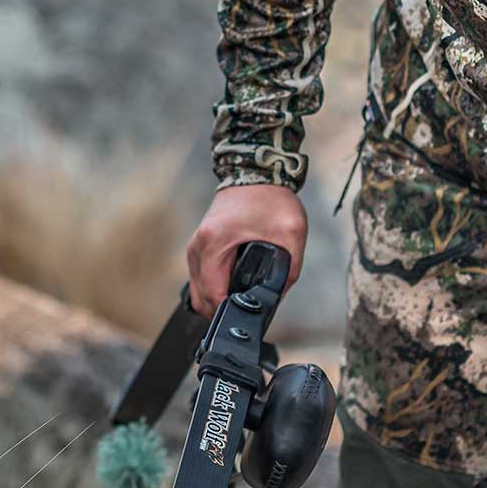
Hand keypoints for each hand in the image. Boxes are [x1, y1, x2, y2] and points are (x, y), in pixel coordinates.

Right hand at [184, 184, 306, 312]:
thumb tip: (277, 297)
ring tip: (242, 301)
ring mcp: (195, 247)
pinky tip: (233, 287)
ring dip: (217, 301)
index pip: (213, 296)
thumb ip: (289, 269)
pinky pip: (200, 278)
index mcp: (214, 245)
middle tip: (248, 311)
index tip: (248, 316)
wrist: (255, 171)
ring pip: (197, 291)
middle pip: (200, 299)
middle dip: (223, 311)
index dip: (231, 313)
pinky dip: (213, 288)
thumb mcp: (291, 234)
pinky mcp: (200, 245)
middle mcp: (197, 247)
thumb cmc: (270, 198)